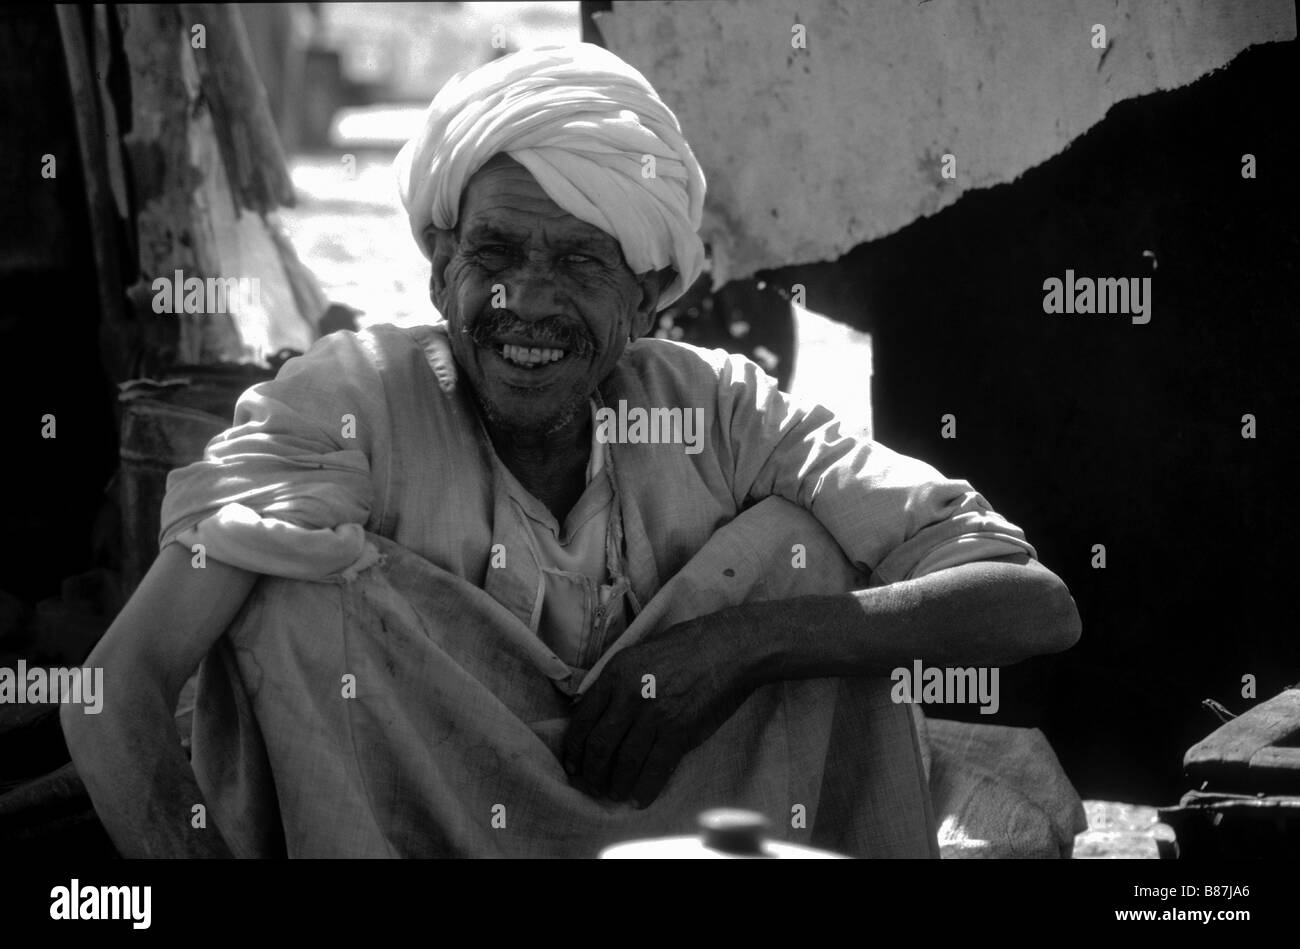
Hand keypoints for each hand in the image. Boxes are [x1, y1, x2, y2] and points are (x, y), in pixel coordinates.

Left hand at [561, 612, 758, 807]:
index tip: (573, 764)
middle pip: (600, 745)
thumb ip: (616, 681)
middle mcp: (630, 695)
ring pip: (625, 761)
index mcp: (615, 673)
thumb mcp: (639, 654)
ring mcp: (654, 714)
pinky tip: (640, 799)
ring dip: (617, 784)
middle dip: (592, 772)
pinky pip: (656, 768)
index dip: (574, 749)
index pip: (583, 719)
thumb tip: (597, 711)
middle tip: (592, 785)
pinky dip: (646, 789)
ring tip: (615, 793)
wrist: (728, 649)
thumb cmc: (685, 647)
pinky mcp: (679, 731)